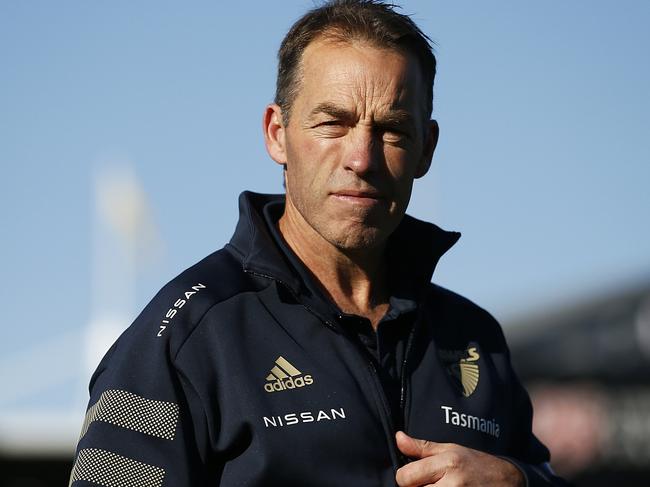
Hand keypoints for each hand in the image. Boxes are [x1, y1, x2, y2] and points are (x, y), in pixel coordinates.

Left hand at [395, 431, 524, 486]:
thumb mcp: (450, 449)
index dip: (405, 478)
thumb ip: (421, 448)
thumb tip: (397, 438)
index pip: (404, 478)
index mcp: (447, 464)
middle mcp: (453, 485)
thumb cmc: (475, 463)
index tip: (415, 476)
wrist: (509, 482)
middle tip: (430, 484)